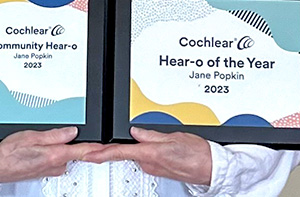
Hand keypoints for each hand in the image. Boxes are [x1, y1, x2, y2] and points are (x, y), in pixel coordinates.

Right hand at [0, 127, 104, 182]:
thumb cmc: (9, 154)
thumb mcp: (31, 136)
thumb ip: (54, 134)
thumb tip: (72, 131)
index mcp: (55, 155)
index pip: (83, 151)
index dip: (99, 148)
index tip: (111, 147)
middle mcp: (56, 165)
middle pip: (76, 151)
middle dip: (75, 141)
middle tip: (71, 131)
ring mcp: (51, 169)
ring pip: (66, 154)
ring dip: (63, 146)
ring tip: (48, 137)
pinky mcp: (46, 170)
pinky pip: (57, 158)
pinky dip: (55, 151)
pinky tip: (43, 146)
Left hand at [82, 127, 211, 184]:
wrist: (212, 169)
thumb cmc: (199, 155)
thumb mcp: (174, 137)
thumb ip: (151, 134)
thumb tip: (135, 131)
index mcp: (150, 154)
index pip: (118, 153)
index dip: (99, 153)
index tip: (86, 153)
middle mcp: (149, 163)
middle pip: (125, 152)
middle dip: (114, 147)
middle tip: (95, 143)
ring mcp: (153, 167)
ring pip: (136, 153)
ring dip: (132, 147)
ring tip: (132, 138)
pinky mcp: (158, 168)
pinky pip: (145, 156)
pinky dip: (142, 150)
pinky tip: (147, 145)